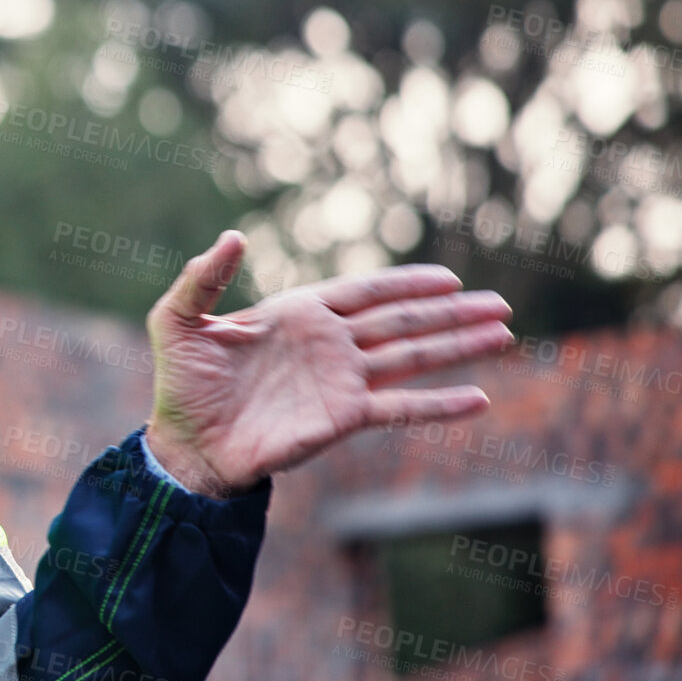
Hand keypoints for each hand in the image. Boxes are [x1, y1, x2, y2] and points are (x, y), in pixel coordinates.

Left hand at [143, 230, 513, 497]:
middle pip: (402, 320)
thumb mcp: (177, 319)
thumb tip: (233, 236)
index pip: (364, 291)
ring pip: (412, 356)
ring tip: (504, 334)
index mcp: (297, 313)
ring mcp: (340, 381)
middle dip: (450, 311)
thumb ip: (202, 277)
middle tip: (500, 303)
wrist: (186, 444)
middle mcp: (328, 344)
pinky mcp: (343, 418)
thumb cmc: (180, 382)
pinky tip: (479, 399)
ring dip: (457, 345)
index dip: (406, 282)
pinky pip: (401, 406)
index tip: (450, 277)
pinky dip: (439, 404)